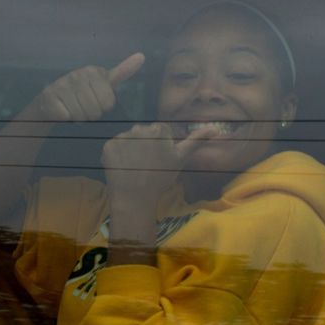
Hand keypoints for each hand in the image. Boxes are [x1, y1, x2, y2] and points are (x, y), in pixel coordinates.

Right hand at [37, 53, 144, 122]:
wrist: (50, 103)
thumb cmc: (81, 94)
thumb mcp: (103, 83)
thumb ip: (122, 72)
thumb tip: (141, 56)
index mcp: (93, 71)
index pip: (108, 103)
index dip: (102, 108)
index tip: (94, 101)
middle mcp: (77, 74)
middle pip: (94, 110)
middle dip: (89, 115)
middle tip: (82, 108)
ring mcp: (61, 84)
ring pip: (80, 115)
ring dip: (77, 118)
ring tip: (73, 110)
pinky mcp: (49, 95)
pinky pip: (66, 116)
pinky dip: (65, 119)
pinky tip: (62, 112)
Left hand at [102, 122, 216, 200]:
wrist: (135, 196)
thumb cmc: (160, 178)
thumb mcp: (180, 159)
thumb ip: (196, 141)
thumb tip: (216, 128)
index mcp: (159, 129)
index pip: (159, 131)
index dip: (158, 145)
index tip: (157, 158)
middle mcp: (139, 128)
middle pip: (142, 133)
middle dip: (143, 144)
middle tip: (144, 164)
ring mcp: (122, 136)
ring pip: (127, 139)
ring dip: (129, 149)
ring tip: (133, 166)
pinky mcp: (108, 145)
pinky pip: (113, 147)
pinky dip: (116, 156)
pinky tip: (122, 167)